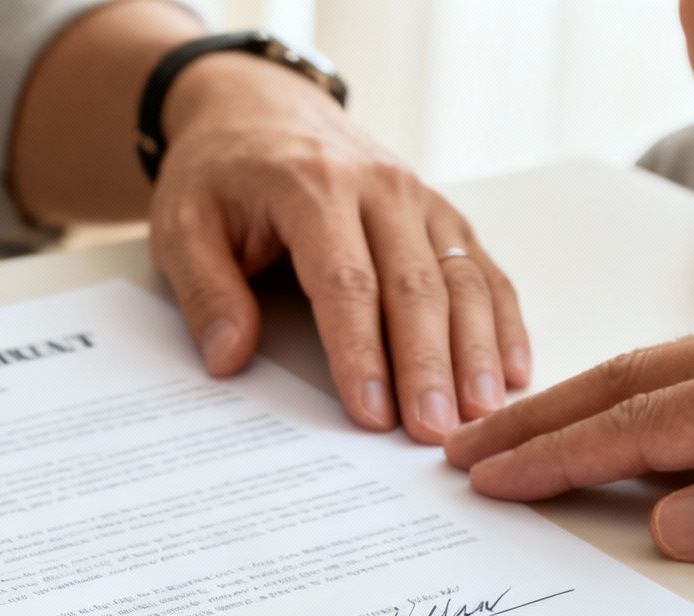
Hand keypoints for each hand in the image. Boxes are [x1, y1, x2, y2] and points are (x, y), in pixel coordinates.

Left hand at [150, 53, 529, 442]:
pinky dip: (503, 320)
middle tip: (435, 432)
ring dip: (476, 350)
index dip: (361, 352)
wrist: (259, 106)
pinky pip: (482, 269)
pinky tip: (512, 370)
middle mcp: (380, 188)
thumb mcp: (181, 223)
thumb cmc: (220, 172)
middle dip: (429, 366)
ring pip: (461, 279)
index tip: (371, 412)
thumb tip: (229, 357)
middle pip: (415, 287)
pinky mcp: (440, 215)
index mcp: (313, 187)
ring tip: (481, 413)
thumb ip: (205, 291)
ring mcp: (419, 200)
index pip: (346, 281)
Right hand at [443, 301, 693, 563]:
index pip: (646, 423)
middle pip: (633, 380)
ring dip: (585, 404)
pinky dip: (645, 396)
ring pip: (666, 370)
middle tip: (468, 450)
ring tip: (521, 436)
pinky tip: (631, 420)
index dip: (558, 455)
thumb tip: (674, 522)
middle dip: (541, 418)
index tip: (491, 476)